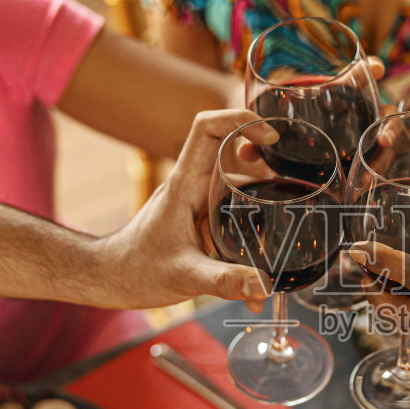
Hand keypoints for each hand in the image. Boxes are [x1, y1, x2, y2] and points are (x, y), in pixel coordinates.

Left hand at [97, 108, 272, 307]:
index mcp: (185, 185)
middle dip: (270, 172)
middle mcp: (195, 187)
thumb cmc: (136, 270)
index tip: (271, 138)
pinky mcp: (204, 222)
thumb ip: (224, 281)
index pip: (208, 129)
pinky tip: (259, 277)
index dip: (240, 120)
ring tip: (283, 247)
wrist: (112, 279)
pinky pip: (236, 219)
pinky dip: (251, 240)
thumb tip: (264, 288)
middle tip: (298, 195)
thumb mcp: (184, 277)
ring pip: (243, 195)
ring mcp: (200, 204)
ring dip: (264, 216)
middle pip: (238, 162)